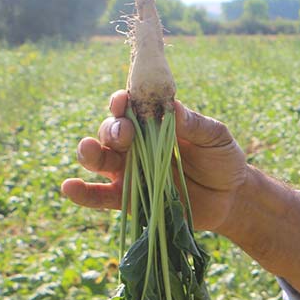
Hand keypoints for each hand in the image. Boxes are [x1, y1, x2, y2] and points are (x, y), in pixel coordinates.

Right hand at [61, 90, 249, 233]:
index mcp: (154, 123)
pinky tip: (69, 187)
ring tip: (89, 149)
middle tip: (124, 133)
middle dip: (112, 129)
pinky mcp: (128, 199)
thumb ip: (195, 124)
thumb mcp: (216, 137)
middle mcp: (136, 144)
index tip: (123, 100)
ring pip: (100, 159)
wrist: (230, 197)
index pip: (130, 108)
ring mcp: (129, 171)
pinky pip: (100, 196)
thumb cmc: (223, 159)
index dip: (122, 102)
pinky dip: (83, 193)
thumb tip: (173, 107)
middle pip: (110, 131)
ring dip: (90, 152)